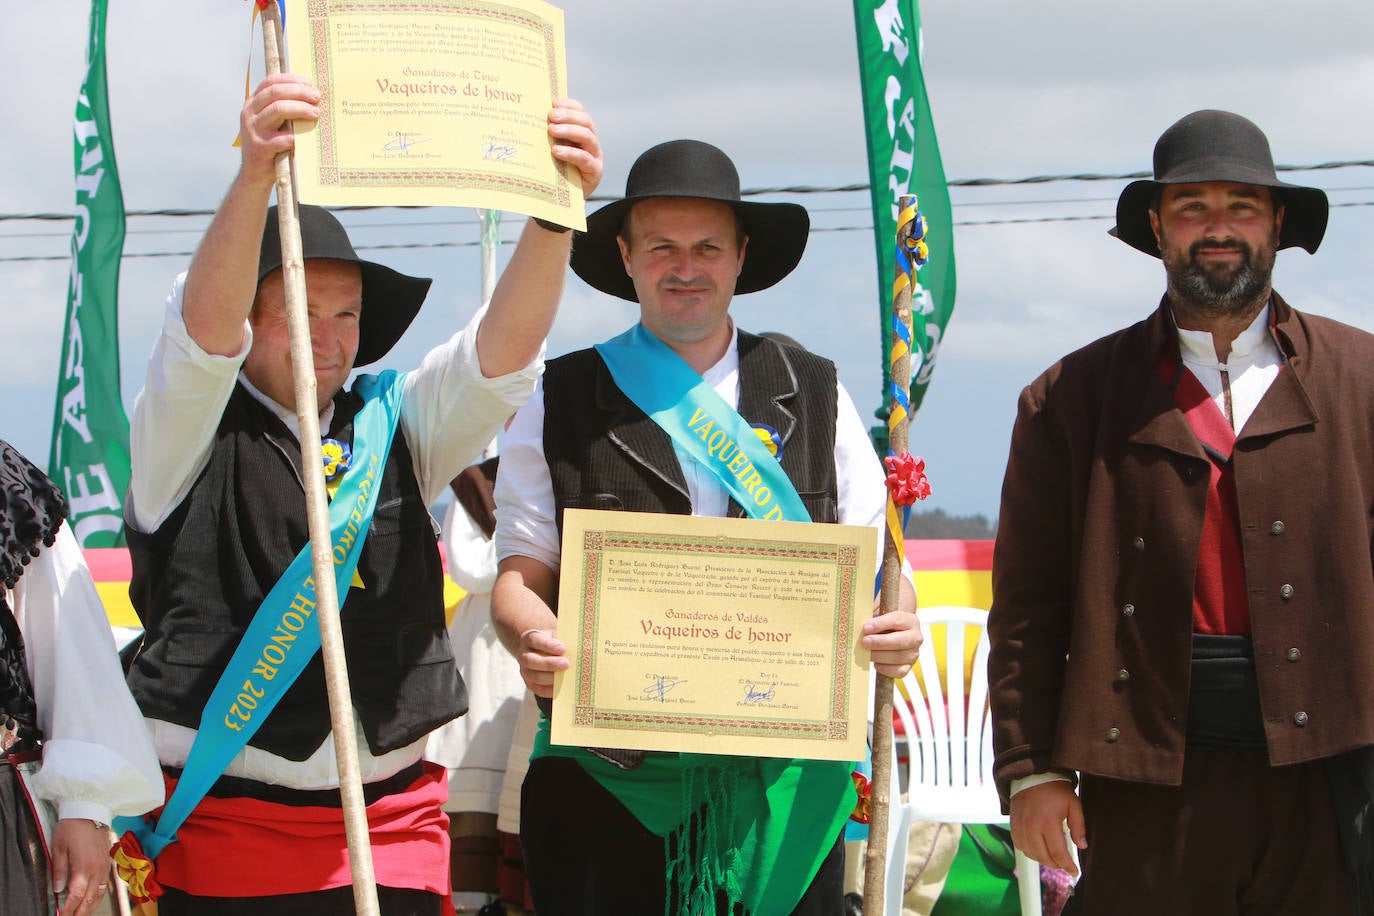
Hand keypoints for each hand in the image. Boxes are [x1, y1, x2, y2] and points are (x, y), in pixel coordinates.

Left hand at [51, 818, 112, 915]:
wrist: (91, 812)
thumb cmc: (73, 828)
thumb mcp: (58, 848)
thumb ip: (59, 871)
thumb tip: (57, 889)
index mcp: (83, 867)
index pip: (75, 895)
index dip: (68, 909)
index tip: (62, 915)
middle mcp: (96, 870)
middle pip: (89, 899)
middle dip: (79, 912)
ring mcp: (104, 867)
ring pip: (99, 894)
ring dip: (90, 907)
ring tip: (81, 914)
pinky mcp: (108, 863)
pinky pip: (105, 885)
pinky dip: (98, 897)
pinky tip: (92, 900)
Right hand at [238, 74, 321, 188]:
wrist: (255, 174)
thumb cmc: (271, 146)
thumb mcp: (272, 124)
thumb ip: (283, 109)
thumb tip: (311, 96)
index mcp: (253, 104)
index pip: (270, 82)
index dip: (290, 79)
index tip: (309, 83)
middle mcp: (249, 113)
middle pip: (275, 93)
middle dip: (299, 92)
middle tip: (317, 97)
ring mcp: (253, 130)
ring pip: (278, 109)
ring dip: (300, 109)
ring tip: (316, 113)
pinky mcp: (260, 147)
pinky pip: (282, 138)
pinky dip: (296, 136)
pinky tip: (306, 136)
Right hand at [516, 627, 569, 697]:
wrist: (545, 650)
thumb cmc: (556, 641)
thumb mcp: (558, 635)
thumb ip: (566, 640)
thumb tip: (584, 647)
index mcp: (530, 638)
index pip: (535, 640)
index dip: (547, 645)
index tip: (562, 648)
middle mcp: (524, 654)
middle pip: (531, 660)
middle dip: (549, 663)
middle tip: (566, 664)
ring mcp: (525, 670)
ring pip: (534, 676)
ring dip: (551, 678)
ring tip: (566, 676)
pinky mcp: (530, 683)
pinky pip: (538, 689)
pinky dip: (551, 690)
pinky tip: (563, 687)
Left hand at [547, 98, 602, 196]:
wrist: (558, 200)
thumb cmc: (553, 172)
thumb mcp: (550, 149)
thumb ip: (547, 135)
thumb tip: (529, 115)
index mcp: (581, 132)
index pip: (580, 112)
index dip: (569, 105)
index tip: (553, 102)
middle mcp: (591, 142)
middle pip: (586, 122)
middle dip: (568, 115)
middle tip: (551, 115)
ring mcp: (595, 156)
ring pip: (588, 137)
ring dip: (570, 130)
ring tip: (552, 130)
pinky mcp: (594, 171)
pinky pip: (585, 159)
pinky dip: (571, 153)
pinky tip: (557, 151)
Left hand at [862, 606, 922, 676]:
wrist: (891, 634)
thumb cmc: (882, 624)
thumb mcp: (879, 614)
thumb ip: (872, 617)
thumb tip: (860, 625)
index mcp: (910, 620)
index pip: (897, 620)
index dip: (881, 624)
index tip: (866, 627)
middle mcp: (915, 637)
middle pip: (900, 641)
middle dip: (880, 643)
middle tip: (865, 642)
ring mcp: (913, 653)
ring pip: (898, 657)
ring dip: (880, 656)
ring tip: (867, 653)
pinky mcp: (908, 666)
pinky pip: (899, 672)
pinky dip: (886, 669)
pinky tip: (876, 663)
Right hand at [1009, 780, 1085, 877]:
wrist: (1031, 776)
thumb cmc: (1055, 789)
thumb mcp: (1073, 804)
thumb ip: (1079, 826)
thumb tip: (1082, 846)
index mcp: (1048, 822)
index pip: (1058, 854)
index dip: (1068, 866)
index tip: (1075, 871)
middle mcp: (1032, 827)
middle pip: (1044, 857)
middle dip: (1057, 865)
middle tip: (1065, 865)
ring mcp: (1020, 827)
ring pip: (1032, 854)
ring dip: (1044, 860)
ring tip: (1053, 858)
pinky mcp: (1014, 825)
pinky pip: (1021, 847)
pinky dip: (1031, 852)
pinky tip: (1039, 849)